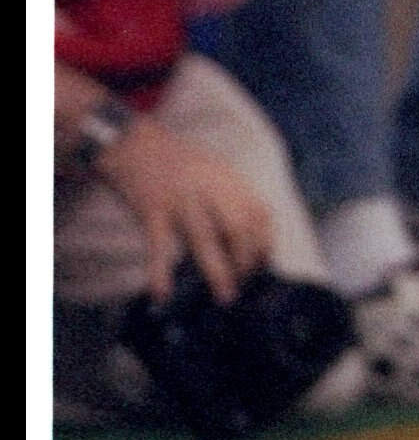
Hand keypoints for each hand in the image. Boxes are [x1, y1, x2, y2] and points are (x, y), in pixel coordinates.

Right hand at [100, 114, 274, 305]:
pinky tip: (162, 294)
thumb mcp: (215, 170)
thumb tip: (253, 235)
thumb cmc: (178, 162)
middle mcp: (208, 188)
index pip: (260, 213)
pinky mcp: (151, 210)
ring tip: (226, 296)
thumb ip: (234, 196)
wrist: (132, 142)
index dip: (266, 242)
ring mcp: (180, 199)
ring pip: (204, 239)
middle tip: (244, 283)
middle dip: (246, 259)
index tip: (263, 264)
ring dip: (218, 271)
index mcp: (228, 178)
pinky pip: (159, 246)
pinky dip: (160, 272)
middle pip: (238, 227)